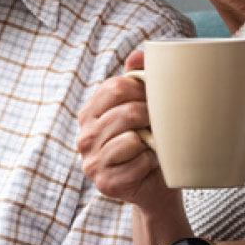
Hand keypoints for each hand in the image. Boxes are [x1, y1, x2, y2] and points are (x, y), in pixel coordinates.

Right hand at [76, 50, 179, 213]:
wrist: (154, 189)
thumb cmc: (149, 145)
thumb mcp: (142, 109)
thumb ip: (136, 80)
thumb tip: (137, 55)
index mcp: (89, 114)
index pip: (115, 87)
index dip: (142, 89)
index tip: (154, 98)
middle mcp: (84, 137)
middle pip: (126, 111)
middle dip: (152, 116)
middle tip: (160, 124)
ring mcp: (92, 162)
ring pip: (132, 137)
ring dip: (151, 141)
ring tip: (152, 146)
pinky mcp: (105, 183)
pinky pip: (138, 162)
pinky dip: (151, 163)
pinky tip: (148, 166)